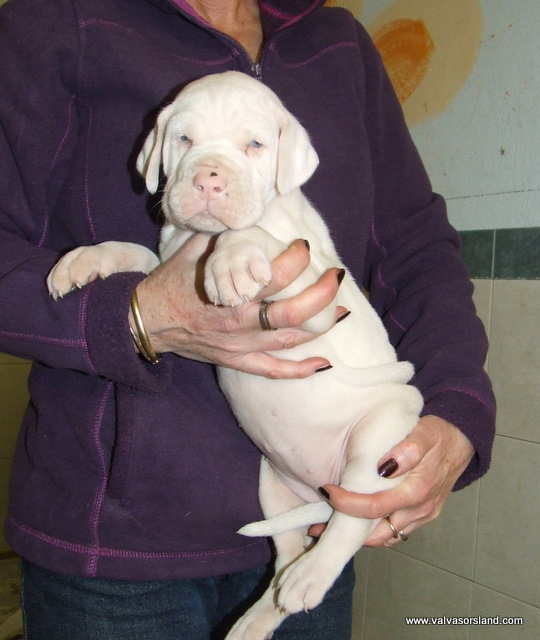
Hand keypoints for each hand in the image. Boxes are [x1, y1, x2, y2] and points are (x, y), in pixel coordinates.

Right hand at [135, 236, 345, 377]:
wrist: (146, 321)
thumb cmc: (170, 283)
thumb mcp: (191, 251)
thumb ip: (221, 235)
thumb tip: (244, 216)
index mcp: (229, 293)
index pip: (272, 277)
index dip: (295, 260)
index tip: (304, 247)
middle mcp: (239, 323)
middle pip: (291, 314)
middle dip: (321, 295)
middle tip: (336, 276)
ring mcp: (239, 346)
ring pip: (289, 340)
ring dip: (320, 326)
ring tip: (342, 309)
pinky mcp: (237, 361)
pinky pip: (273, 371)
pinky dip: (299, 369)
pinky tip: (323, 363)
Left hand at [313, 415, 473, 543]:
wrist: (463, 441)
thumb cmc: (439, 435)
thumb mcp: (426, 432)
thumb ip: (410, 448)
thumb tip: (386, 466)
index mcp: (418, 491)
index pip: (376, 507)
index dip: (348, 504)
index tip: (326, 492)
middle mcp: (419, 510)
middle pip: (378, 532)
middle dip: (346, 530)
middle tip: (316, 525)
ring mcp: (421, 516)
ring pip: (385, 537)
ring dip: (358, 535)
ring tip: (329, 528)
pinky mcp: (421, 517)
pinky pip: (394, 533)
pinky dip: (373, 532)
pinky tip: (354, 523)